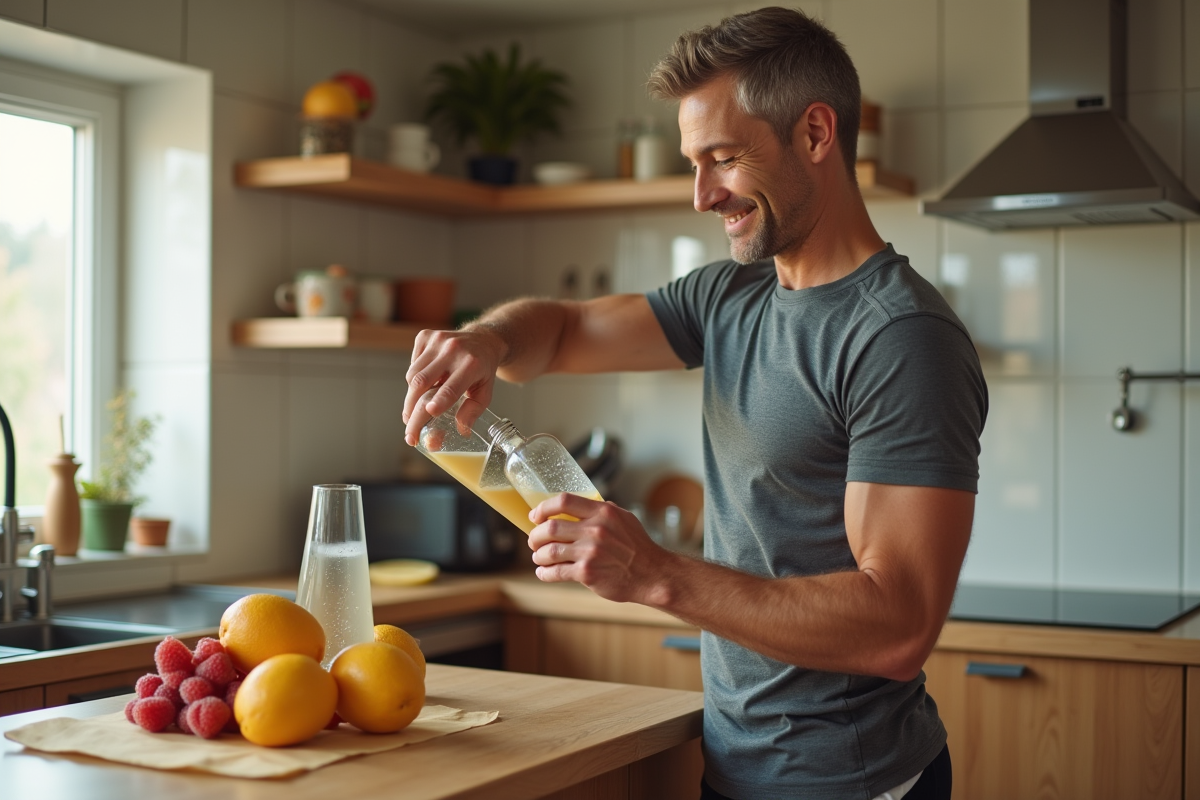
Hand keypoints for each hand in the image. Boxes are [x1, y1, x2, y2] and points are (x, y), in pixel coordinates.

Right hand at [403, 327, 504, 444]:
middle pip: (422, 382)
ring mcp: (437, 340)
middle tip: (410, 432)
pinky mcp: (425, 336)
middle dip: (412, 409)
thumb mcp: (486, 391)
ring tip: (415, 409)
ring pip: (413, 375)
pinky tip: (425, 382)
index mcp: (472, 364)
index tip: (430, 412)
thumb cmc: (483, 370)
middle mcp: (453, 350)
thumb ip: (474, 410)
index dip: (440, 400)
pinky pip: (412, 365)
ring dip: (411, 396)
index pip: (452, 387)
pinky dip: (414, 378)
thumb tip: (461, 430)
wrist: (482, 340)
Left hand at [527, 493, 667, 603]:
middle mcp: (595, 530)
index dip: (543, 508)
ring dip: (538, 555)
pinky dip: (544, 573)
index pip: (564, 501)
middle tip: (533, 541)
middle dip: (535, 535)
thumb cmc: (638, 546)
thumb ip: (602, 511)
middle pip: (550, 528)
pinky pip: (556, 572)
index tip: (535, 516)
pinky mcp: (587, 573)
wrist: (652, 574)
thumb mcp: (624, 518)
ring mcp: (590, 553)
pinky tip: (543, 572)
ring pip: (549, 551)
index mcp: (602, 513)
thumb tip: (580, 505)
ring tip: (539, 557)